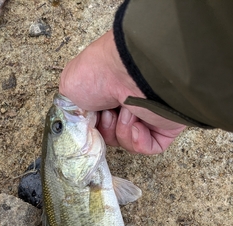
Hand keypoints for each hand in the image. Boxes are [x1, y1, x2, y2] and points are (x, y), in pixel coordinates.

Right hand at [59, 30, 185, 154]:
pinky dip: (138, 141)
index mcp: (109, 94)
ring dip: (121, 131)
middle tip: (107, 114)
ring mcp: (147, 114)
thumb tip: (83, 124)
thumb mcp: (68, 88)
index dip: (92, 128)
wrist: (128, 70)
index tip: (90, 119)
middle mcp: (129, 103)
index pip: (99, 124)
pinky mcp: (164, 125)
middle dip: (106, 130)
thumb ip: (72, 109)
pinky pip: (150, 148)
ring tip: (125, 112)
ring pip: (128, 143)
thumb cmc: (98, 73)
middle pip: (112, 136)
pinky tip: (137, 124)